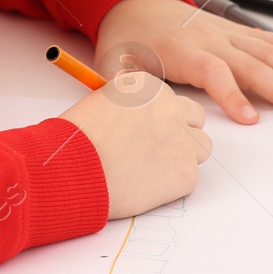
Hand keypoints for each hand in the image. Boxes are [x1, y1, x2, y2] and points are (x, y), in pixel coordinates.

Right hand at [58, 71, 210, 218]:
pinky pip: (189, 178)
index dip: (159, 119)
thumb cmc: (78, 140)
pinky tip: (145, 186)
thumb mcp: (102, 105)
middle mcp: (171, 107)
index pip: (172, 100)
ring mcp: (182, 140)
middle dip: (181, 133)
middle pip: (194, 118)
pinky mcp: (186, 173)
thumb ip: (131, 108)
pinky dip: (172, 184)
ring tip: (151, 170)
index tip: (145, 132)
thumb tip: (143, 123)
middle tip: (155, 151)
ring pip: (200, 147)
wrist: (73, 169)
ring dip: (182, 157)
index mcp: (149, 87)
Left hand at [94, 0, 272, 123]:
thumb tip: (130, 109)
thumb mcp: (112, 63)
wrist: (133, 2)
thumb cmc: (127, 38)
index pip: (212, 70)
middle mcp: (210, 39)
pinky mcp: (237, 31)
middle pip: (252, 62)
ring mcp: (227, 33)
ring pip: (269, 50)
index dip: (232, 94)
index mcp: (181, 50)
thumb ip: (121, 87)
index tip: (249, 119)